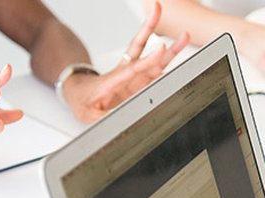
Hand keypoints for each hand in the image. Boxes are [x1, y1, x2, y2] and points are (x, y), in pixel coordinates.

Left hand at [62, 2, 189, 122]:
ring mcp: (134, 76)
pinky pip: (157, 71)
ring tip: (184, 35)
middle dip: (149, 28)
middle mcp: (126, 74)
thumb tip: (119, 121)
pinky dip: (168, 62)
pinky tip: (180, 56)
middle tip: (157, 10)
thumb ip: (105, 117)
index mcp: (112, 80)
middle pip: (139, 48)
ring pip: (153, 59)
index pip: (133, 68)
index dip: (148, 60)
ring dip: (169, 47)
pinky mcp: (140, 82)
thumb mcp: (89, 114)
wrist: (79, 93)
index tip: (161, 49)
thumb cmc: (82, 100)